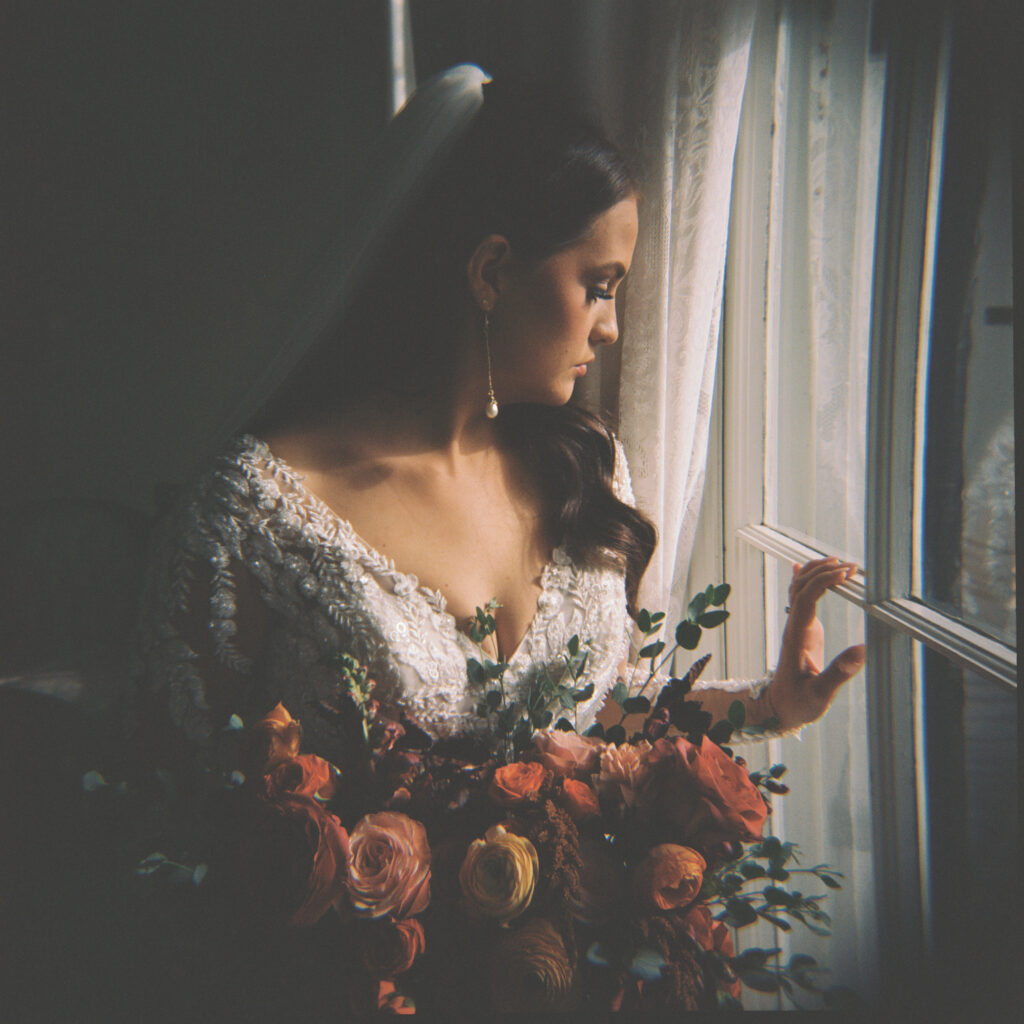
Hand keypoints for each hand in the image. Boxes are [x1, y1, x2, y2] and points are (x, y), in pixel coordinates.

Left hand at [766, 558, 865, 730]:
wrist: (778, 708)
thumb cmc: (797, 703)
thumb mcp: (819, 694)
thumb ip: (838, 674)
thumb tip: (861, 650)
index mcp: (797, 638)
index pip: (806, 599)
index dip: (823, 582)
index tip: (845, 574)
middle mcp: (794, 627)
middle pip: (800, 587)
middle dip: (823, 572)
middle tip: (851, 567)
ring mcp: (796, 627)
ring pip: (797, 589)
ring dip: (815, 572)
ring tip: (839, 564)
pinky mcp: (801, 630)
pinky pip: (799, 598)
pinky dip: (804, 580)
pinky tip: (802, 566)